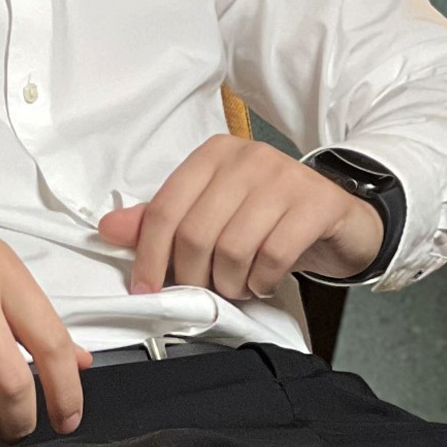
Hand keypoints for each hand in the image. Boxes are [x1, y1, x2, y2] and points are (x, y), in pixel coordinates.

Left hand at [95, 135, 385, 300]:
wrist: (337, 219)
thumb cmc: (267, 218)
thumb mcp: (213, 215)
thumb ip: (162, 220)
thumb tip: (108, 228)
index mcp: (213, 154)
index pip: (165, 209)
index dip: (149, 256)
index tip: (147, 289)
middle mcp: (248, 157)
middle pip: (196, 233)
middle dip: (193, 276)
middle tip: (204, 291)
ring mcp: (285, 176)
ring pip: (233, 247)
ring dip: (230, 283)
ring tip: (237, 286)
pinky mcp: (317, 202)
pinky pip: (273, 255)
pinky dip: (261, 281)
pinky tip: (263, 281)